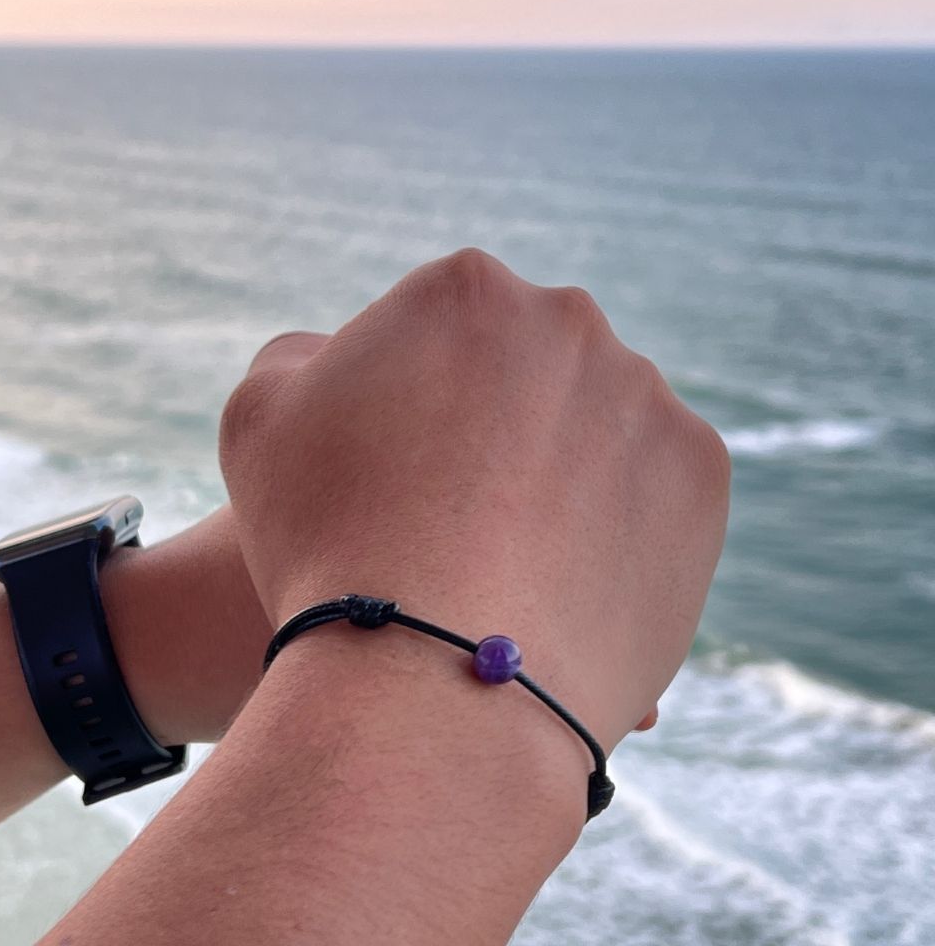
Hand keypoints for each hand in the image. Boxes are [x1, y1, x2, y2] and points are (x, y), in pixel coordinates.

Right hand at [219, 249, 728, 754]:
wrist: (431, 673)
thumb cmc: (327, 539)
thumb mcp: (261, 417)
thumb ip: (306, 358)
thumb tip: (348, 356)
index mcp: (465, 290)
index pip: (445, 333)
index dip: (417, 403)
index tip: (406, 468)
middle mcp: (568, 321)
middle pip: (526, 372)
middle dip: (497, 425)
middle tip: (463, 512)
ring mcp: (646, 394)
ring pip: (595, 424)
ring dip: (562, 469)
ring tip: (517, 554)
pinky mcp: (702, 473)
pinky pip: (652, 485)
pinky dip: (617, 518)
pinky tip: (569, 571)